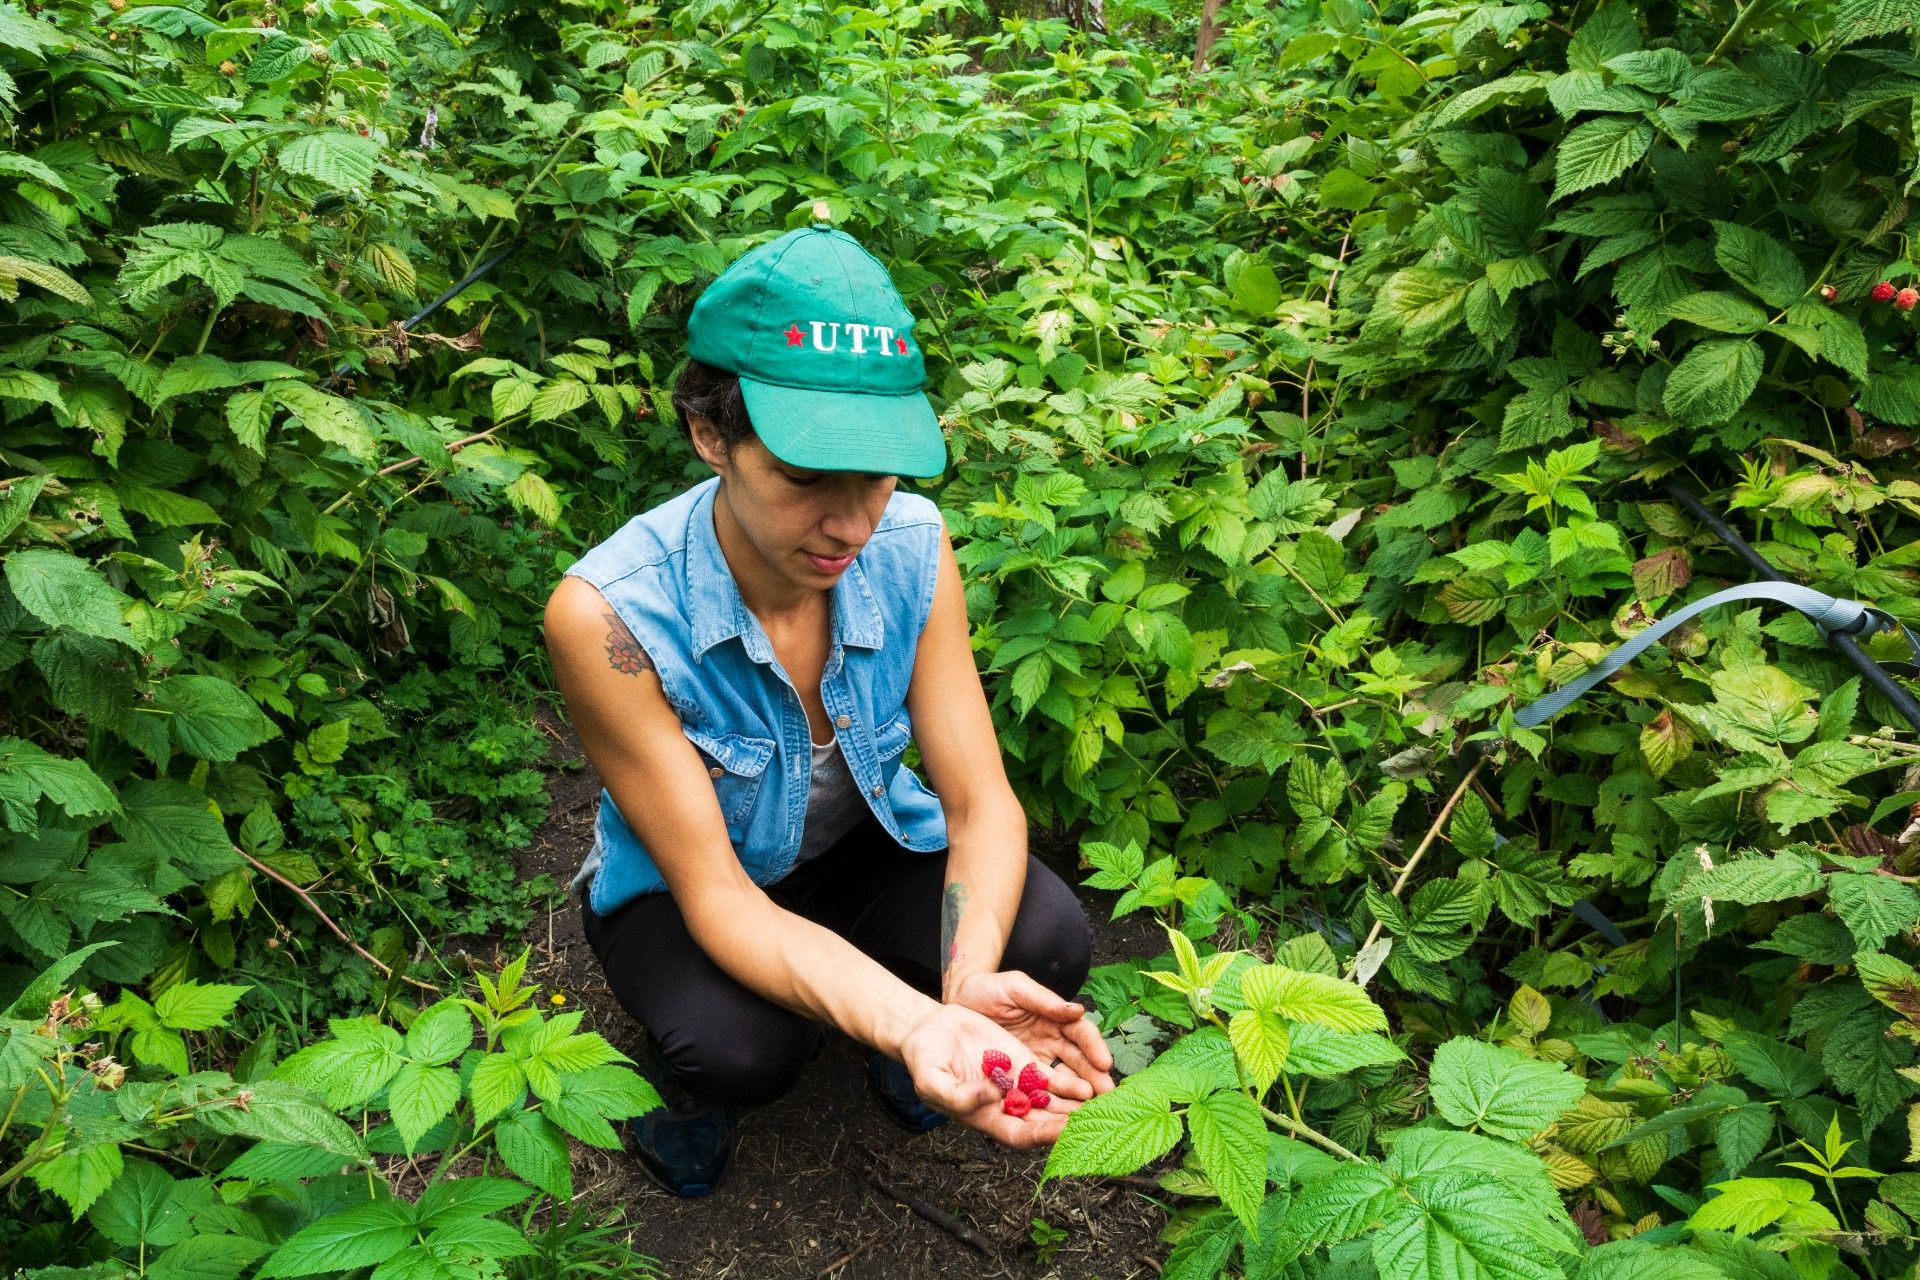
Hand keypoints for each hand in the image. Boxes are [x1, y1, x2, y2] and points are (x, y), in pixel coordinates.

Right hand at [895, 1004, 1079, 1147]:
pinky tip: (1089, 1085)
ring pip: (1053, 1102)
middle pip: (1045, 1123)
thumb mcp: (932, 1079)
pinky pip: (1051, 1077)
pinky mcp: (1024, 1062)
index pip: (1020, 1134)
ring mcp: (1017, 1084)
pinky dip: (1069, 1083)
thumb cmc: (924, 1060)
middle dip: (1070, 1125)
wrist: (929, 1029)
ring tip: (1102, 1109)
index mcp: (985, 1118)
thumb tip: (988, 1098)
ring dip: (1077, 1108)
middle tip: (1097, 1124)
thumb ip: (956, 1094)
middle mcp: (1006, 1106)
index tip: (1063, 1132)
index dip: (1042, 1136)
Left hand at [947, 970, 1115, 1100]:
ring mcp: (1038, 1059)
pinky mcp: (1021, 1076)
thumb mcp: (1014, 987)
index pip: (1081, 1033)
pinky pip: (1041, 1090)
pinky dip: (1053, 1102)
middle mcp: (1052, 1040)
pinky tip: (1063, 1116)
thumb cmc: (987, 989)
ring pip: (1064, 1078)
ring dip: (1079, 1094)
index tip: (1104, 1062)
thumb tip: (1077, 1010)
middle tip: (1107, 1094)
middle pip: (1079, 1060)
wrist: (957, 1003)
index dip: (1094, 1047)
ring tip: (1090, 1110)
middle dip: (1094, 1077)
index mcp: (1055, 1016)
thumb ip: (1043, 999)